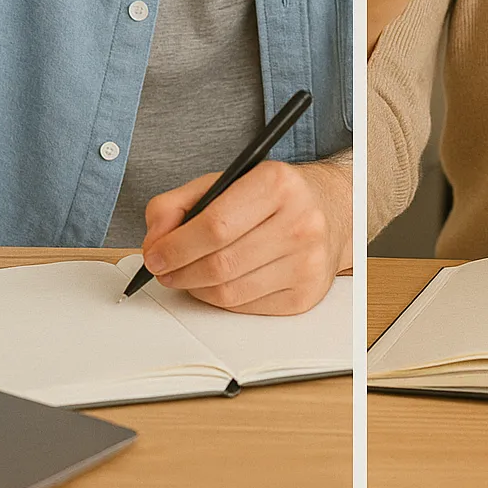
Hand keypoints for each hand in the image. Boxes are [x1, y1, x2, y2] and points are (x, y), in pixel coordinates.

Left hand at [141, 158, 351, 314]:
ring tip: (186, 274)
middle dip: (179, 271)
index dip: (176, 246)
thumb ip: (179, 202)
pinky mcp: (306, 294)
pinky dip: (220, 299)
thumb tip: (155, 239)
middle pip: (220, 263)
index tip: (155, 254)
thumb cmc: (273, 195)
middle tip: (163, 268)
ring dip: (195, 288)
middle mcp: (300, 223)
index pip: (215, 225)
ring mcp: (307, 262)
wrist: (332, 210)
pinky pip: (245, 307)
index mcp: (277, 184)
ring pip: (230, 292)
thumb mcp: (227, 180)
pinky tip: (216, 282)